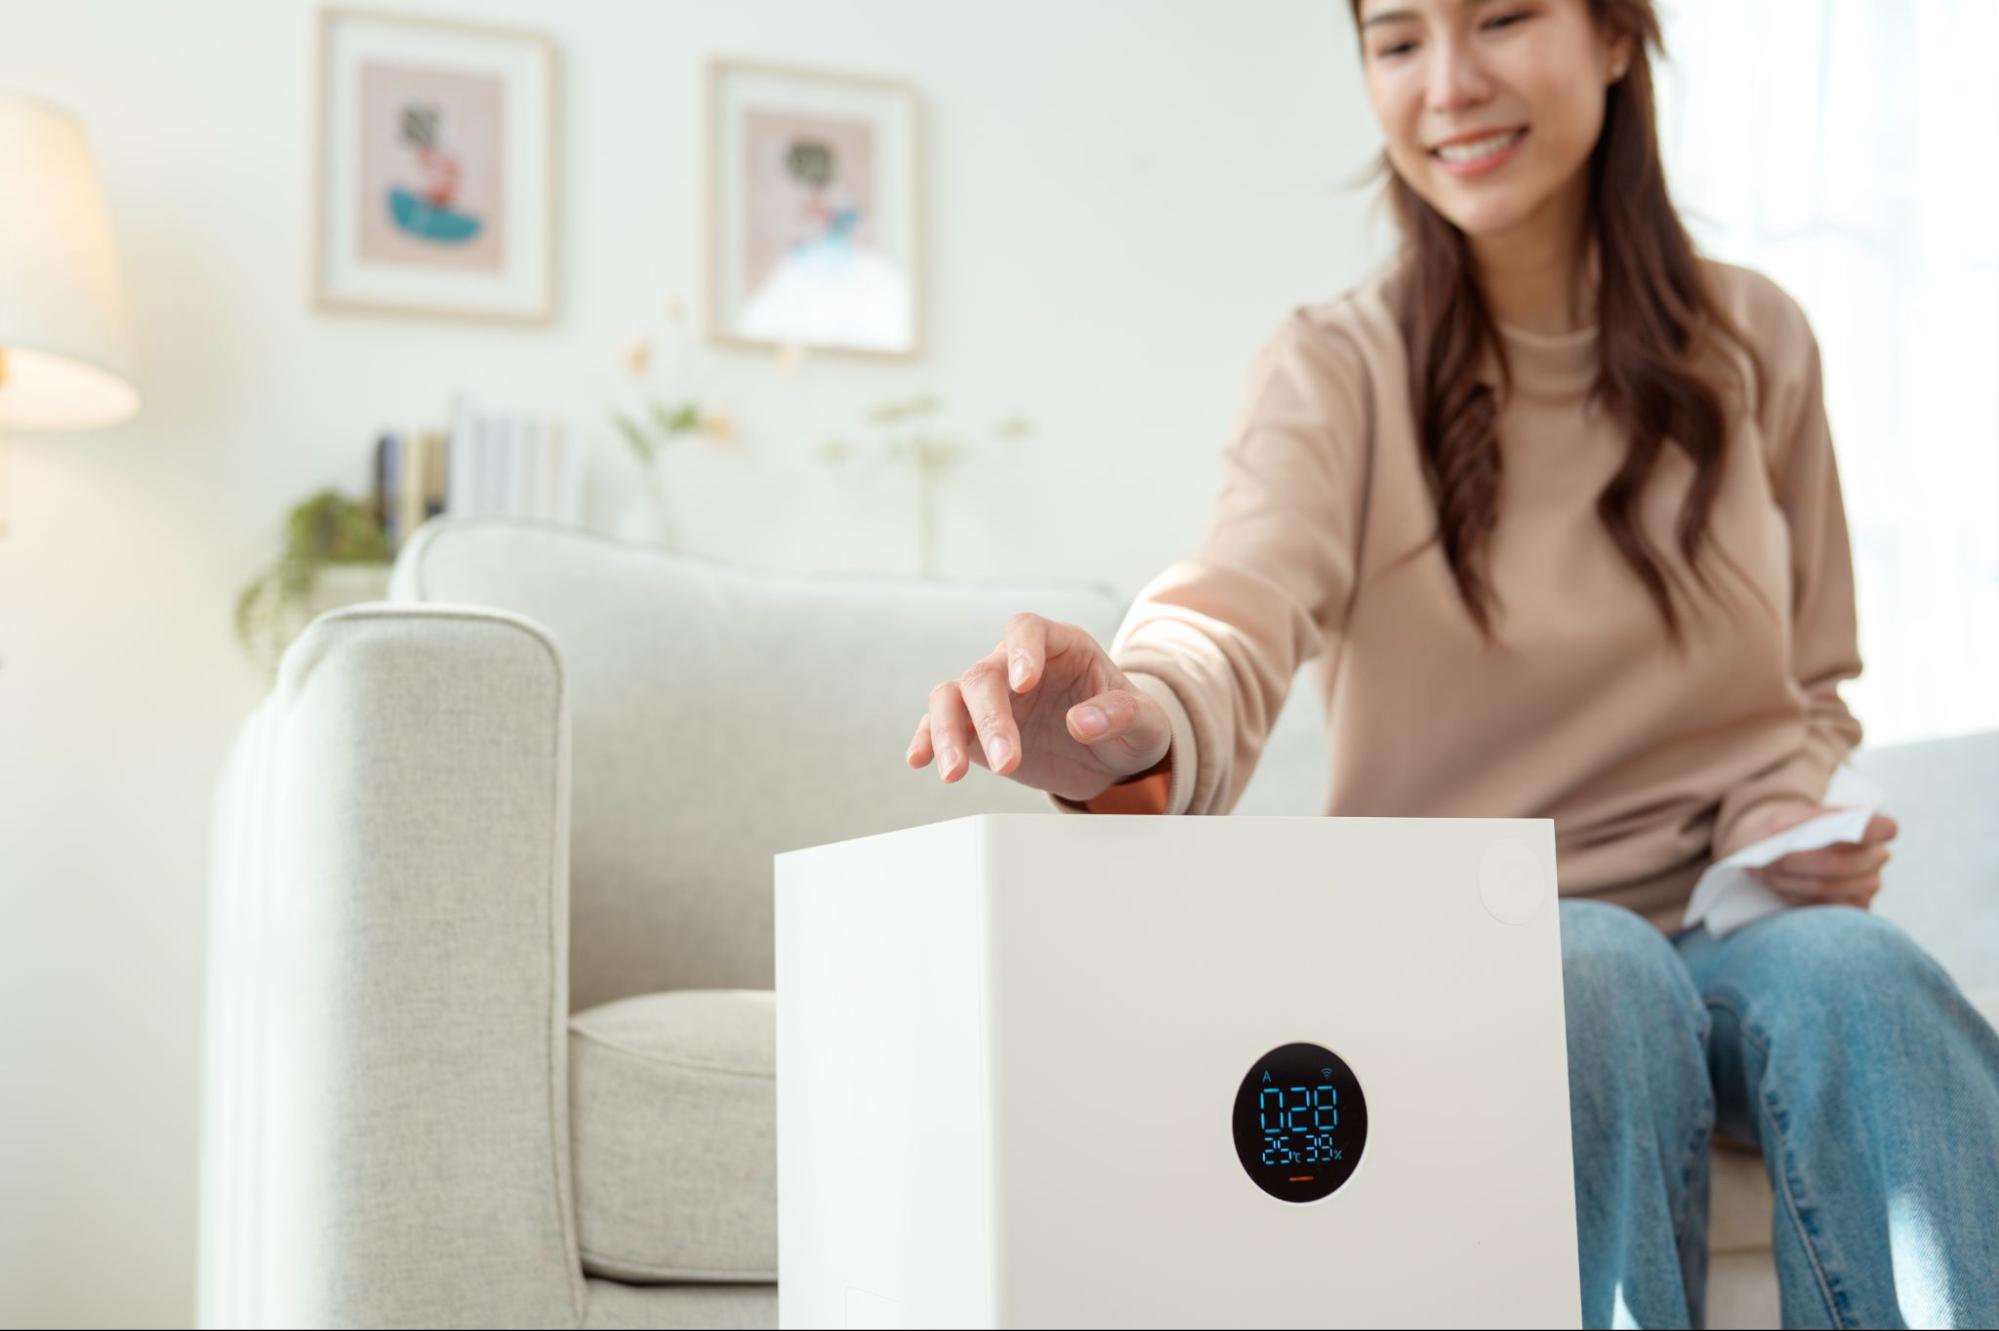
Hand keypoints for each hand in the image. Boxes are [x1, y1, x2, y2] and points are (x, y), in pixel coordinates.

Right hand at [905, 612, 1173, 802]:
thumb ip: (1121, 714)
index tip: (1024, 683)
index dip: (1020, 650)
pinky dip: (928, 740)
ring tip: (953, 774)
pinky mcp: (976, 730)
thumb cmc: (1131, 727)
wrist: (1112, 757)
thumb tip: (1082, 722)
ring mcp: (993, 697)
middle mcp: (1017, 664)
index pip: (1027, 629)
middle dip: (990, 718)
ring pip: (951, 696)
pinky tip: (920, 761)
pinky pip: (941, 726)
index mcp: (1060, 645)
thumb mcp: (1145, 722)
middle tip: (1008, 764)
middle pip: (984, 674)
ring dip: (947, 731)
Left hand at [1730, 801, 1899, 909]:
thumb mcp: (1785, 818)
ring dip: (1791, 882)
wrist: (1779, 851)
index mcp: (1870, 827)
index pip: (1884, 828)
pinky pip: (1823, 908)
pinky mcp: (1853, 909)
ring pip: (1826, 888)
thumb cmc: (1786, 831)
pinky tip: (1782, 886)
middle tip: (1769, 861)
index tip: (1827, 831)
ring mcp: (1868, 886)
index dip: (1864, 832)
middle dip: (1797, 863)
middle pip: (1840, 864)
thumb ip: (1790, 827)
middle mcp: (1876, 857)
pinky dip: (1795, 897)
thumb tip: (1786, 846)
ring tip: (1767, 873)